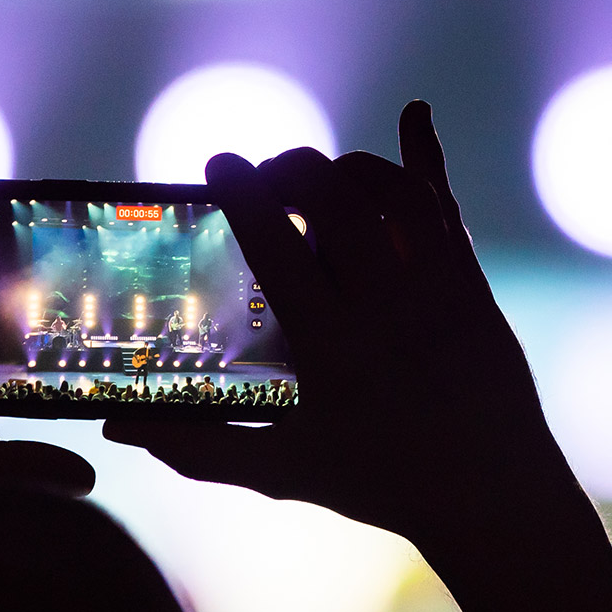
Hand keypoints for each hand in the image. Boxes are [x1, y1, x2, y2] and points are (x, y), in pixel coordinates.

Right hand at [103, 102, 611, 611]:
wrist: (494, 498)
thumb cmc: (380, 484)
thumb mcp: (282, 472)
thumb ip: (198, 446)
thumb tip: (117, 428)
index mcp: (335, 351)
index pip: (281, 248)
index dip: (247, 195)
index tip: (220, 165)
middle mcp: (391, 310)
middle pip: (338, 200)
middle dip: (292, 168)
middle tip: (263, 176)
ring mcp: (439, 290)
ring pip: (394, 192)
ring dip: (348, 167)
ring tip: (314, 178)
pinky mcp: (472, 283)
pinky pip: (444, 205)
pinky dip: (423, 158)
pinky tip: (415, 114)